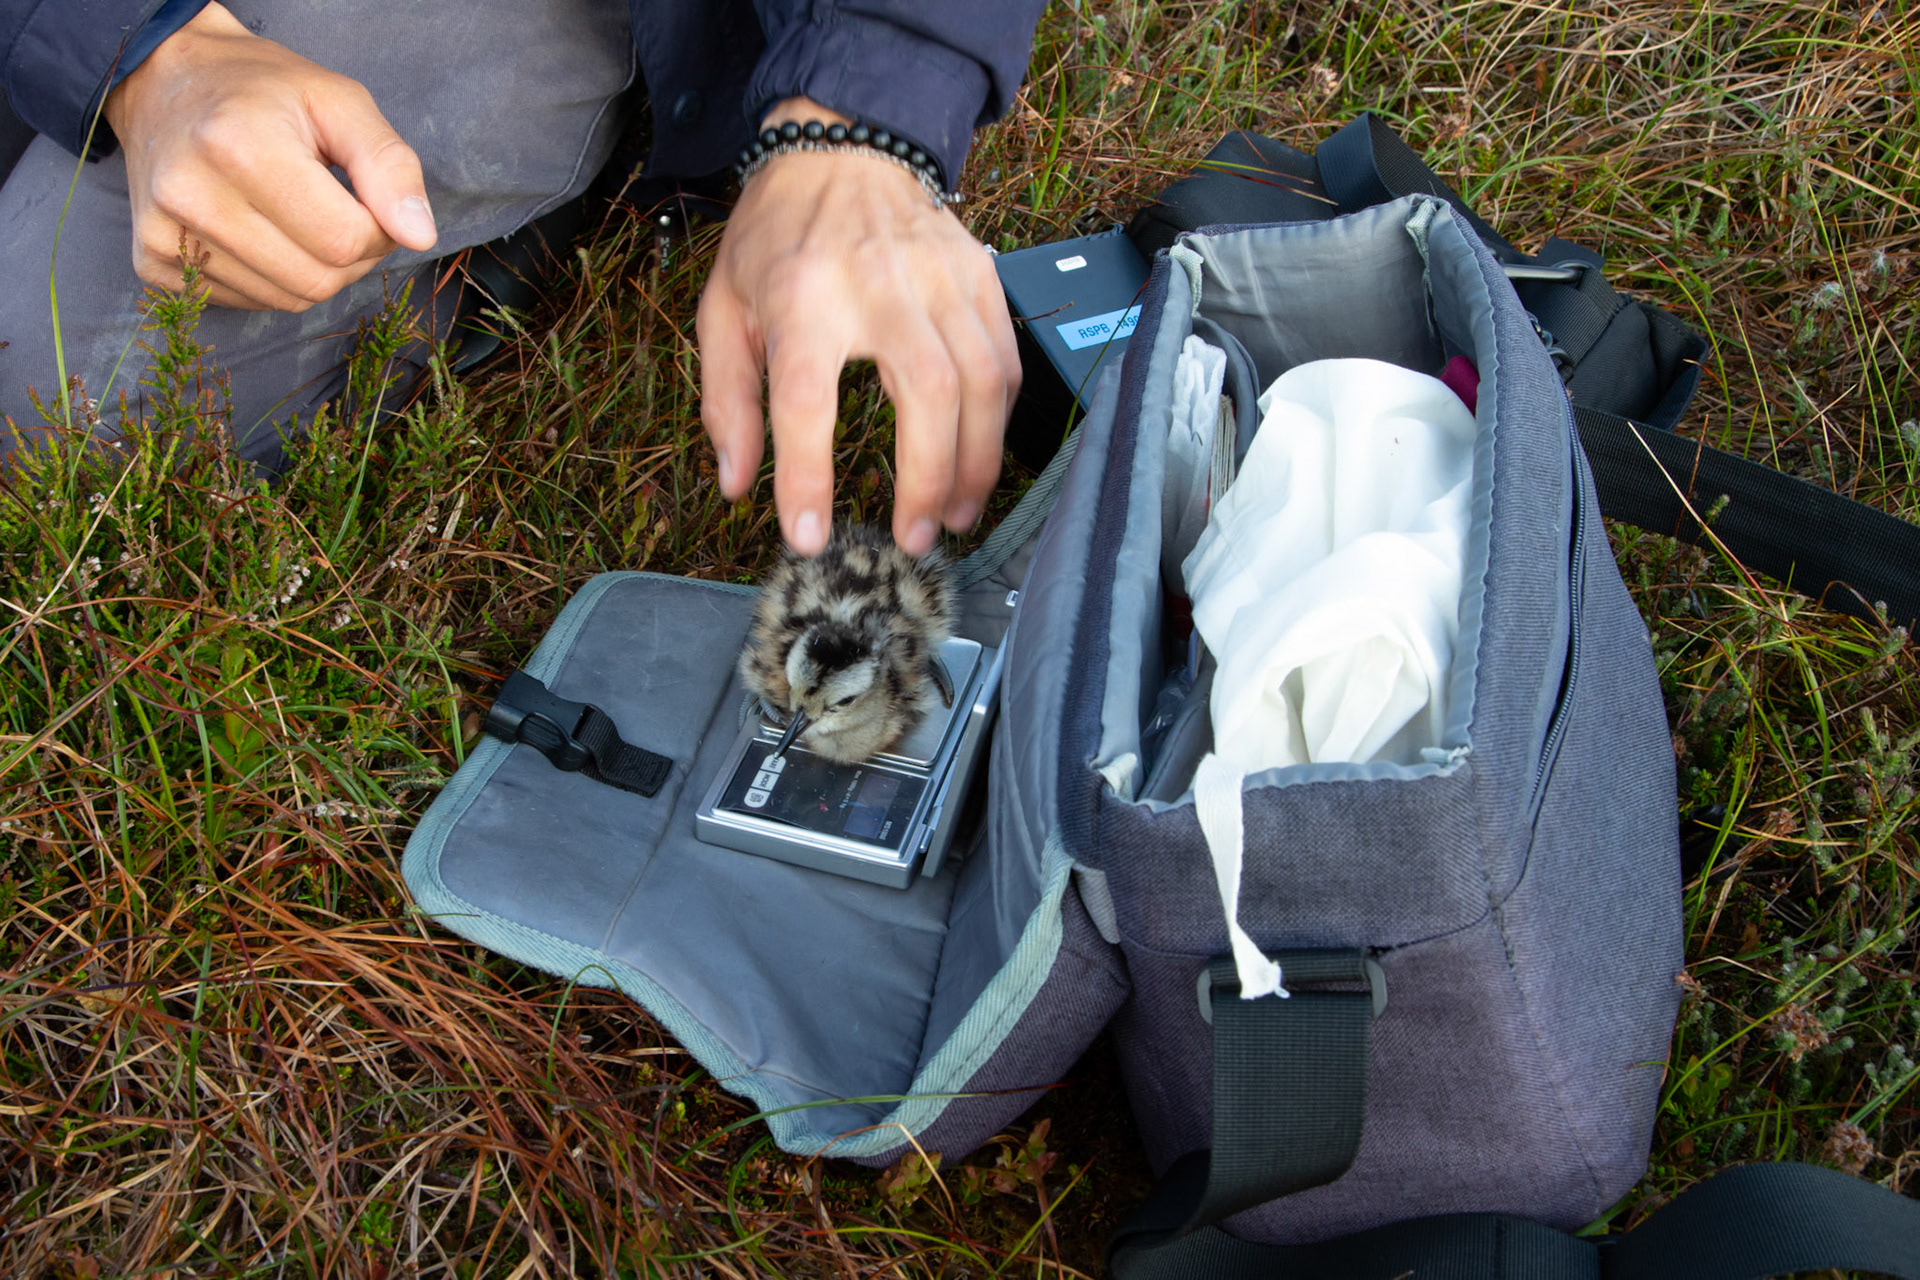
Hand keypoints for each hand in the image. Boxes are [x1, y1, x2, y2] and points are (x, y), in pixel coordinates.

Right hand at [102, 1, 436, 310]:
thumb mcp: (340, 102)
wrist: (165, 81)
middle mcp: (191, 193)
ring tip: (296, 215)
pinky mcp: (151, 262)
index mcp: (239, 145)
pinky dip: (272, 279)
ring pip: (288, 300)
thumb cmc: (264, 91)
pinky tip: (257, 230)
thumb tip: (420, 236)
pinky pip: (248, 303)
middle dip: (350, 256)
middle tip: (336, 210)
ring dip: (314, 271)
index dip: (377, 231)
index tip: (366, 200)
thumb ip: (390, 165)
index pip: (345, 240)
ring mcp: (163, 232)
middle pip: (318, 280)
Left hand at [697, 99, 1019, 555]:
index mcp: (801, 298)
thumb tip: (737, 483)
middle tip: (916, 538)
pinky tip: (979, 453)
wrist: (843, 145)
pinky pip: (1005, 358)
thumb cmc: (777, 235)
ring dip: (977, 461)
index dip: (808, 476)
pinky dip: (999, 418)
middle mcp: (879, 286)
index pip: (805, 399)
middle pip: (925, 395)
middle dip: (927, 481)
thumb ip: (726, 400)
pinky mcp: (980, 276)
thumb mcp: (723, 309)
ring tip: (957, 512)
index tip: (809, 537)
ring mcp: (940, 278)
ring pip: (982, 382)